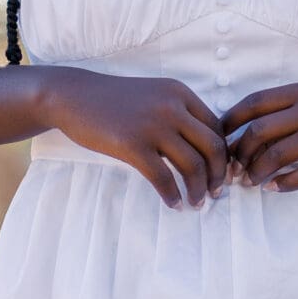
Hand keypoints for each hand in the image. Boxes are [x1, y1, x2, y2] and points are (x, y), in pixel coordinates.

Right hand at [44, 68, 227, 208]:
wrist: (73, 96)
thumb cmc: (113, 101)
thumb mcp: (153, 96)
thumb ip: (178, 115)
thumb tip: (202, 150)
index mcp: (180, 94)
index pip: (216, 128)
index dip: (224, 155)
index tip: (221, 173)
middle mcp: (172, 107)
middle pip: (212, 147)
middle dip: (218, 175)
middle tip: (216, 193)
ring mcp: (153, 126)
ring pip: (192, 165)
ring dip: (198, 190)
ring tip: (197, 204)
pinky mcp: (132, 145)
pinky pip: (163, 178)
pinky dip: (172, 195)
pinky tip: (173, 204)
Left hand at [221, 85, 297, 189]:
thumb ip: (281, 115)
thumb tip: (238, 140)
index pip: (253, 103)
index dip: (229, 121)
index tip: (217, 140)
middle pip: (259, 131)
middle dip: (240, 154)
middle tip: (233, 170)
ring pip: (277, 155)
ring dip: (257, 173)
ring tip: (251, 182)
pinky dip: (285, 184)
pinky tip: (274, 189)